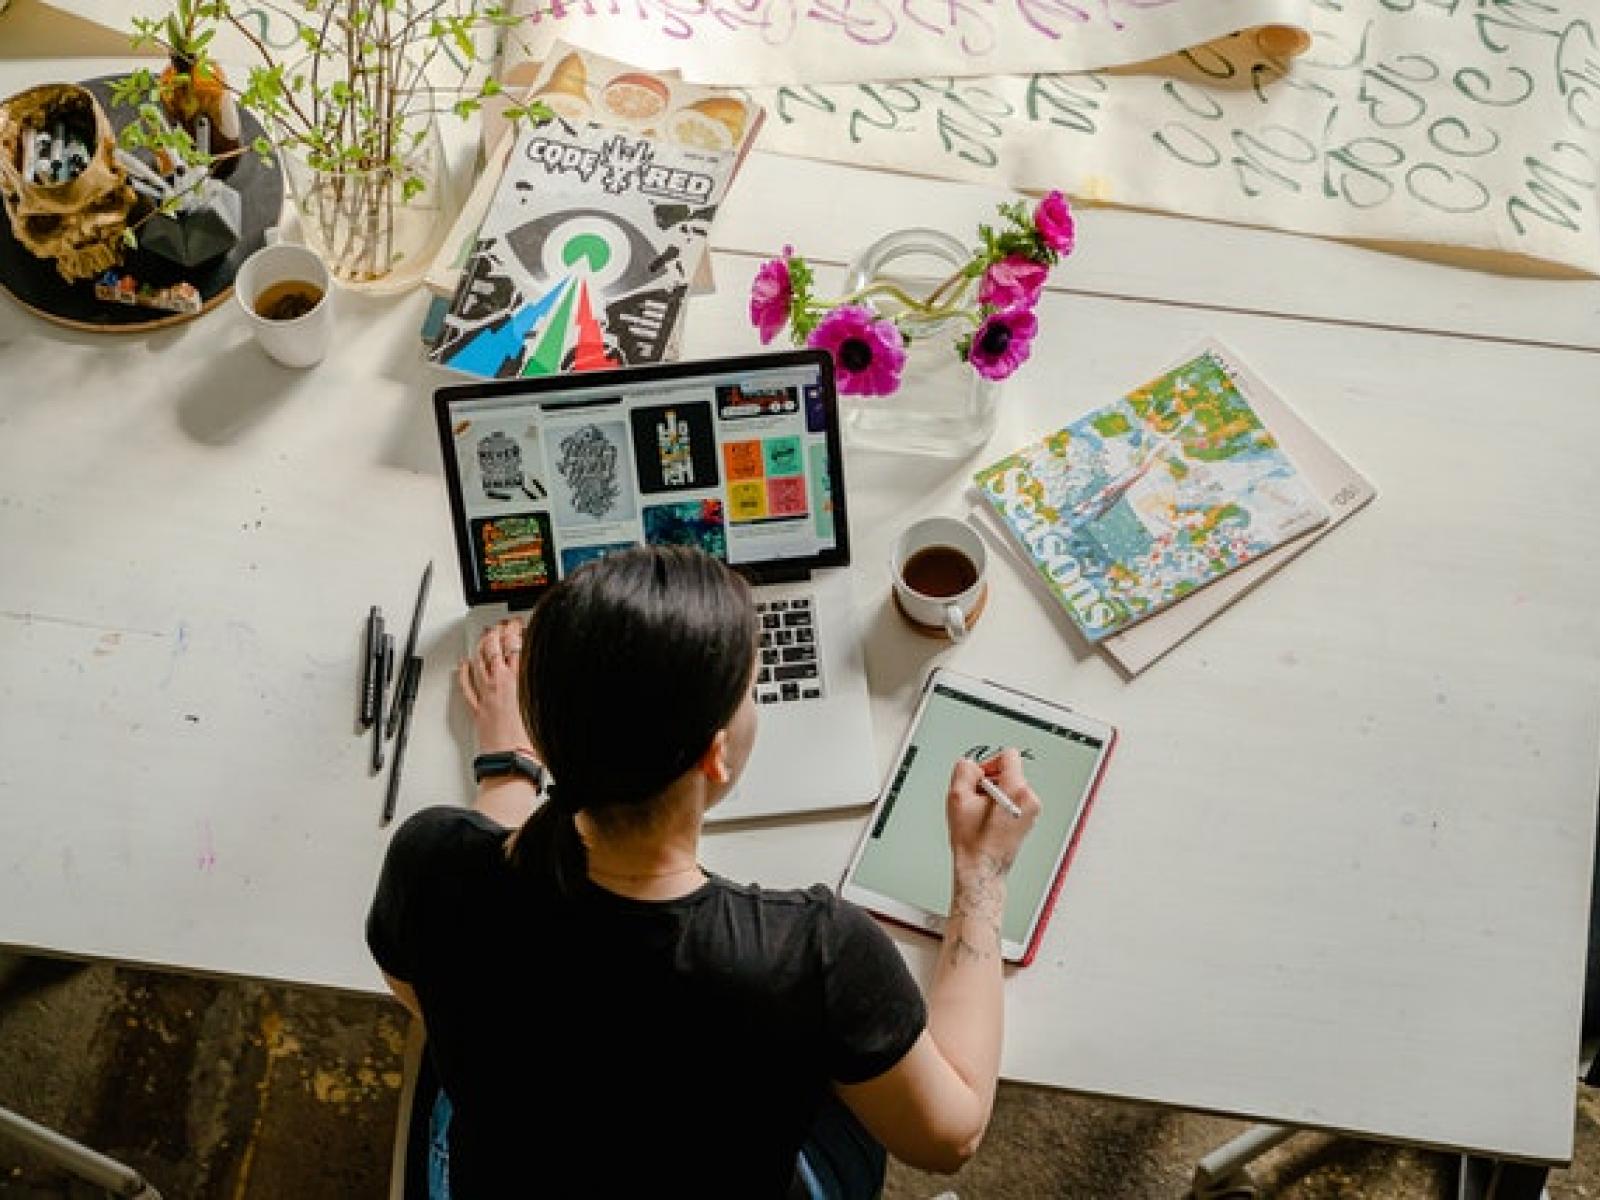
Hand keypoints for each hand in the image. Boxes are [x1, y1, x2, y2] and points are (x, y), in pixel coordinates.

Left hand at [458, 618, 535, 755]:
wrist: (514, 761)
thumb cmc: (533, 741)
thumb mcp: (547, 705)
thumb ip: (544, 683)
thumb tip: (546, 671)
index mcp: (521, 680)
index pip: (517, 645)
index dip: (516, 630)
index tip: (518, 624)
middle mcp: (501, 683)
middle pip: (496, 648)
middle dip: (498, 633)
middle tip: (501, 626)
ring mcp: (486, 695)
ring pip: (479, 662)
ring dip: (481, 645)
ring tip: (484, 636)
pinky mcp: (478, 709)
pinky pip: (466, 685)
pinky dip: (463, 672)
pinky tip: (462, 665)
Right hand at [945, 749, 1039, 877]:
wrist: (981, 868)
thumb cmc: (972, 840)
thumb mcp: (957, 797)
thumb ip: (964, 770)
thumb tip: (971, 765)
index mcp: (1017, 790)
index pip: (1009, 756)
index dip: (988, 763)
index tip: (979, 778)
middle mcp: (1030, 799)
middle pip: (1009, 772)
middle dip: (989, 781)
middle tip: (975, 800)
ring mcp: (1032, 811)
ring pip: (1010, 787)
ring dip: (993, 794)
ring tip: (981, 813)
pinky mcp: (1028, 820)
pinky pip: (1014, 801)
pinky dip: (1000, 805)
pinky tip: (988, 820)